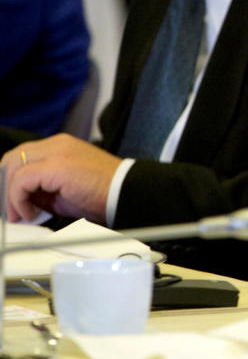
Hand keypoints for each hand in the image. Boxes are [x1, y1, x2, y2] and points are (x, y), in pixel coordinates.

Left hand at [0, 135, 121, 222]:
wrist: (125, 193)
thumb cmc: (102, 193)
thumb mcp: (65, 188)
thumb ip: (42, 187)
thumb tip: (21, 200)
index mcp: (61, 146)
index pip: (22, 157)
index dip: (12, 181)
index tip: (15, 203)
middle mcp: (57, 144)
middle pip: (13, 159)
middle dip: (7, 186)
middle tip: (14, 210)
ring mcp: (57, 152)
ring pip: (13, 167)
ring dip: (11, 196)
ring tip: (23, 214)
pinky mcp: (57, 166)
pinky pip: (22, 181)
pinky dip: (18, 200)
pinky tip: (30, 213)